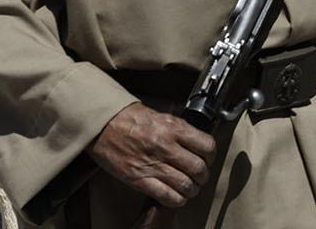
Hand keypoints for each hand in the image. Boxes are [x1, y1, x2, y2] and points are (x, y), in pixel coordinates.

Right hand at [88, 102, 216, 206]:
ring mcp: (152, 164)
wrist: (103, 125)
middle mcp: (165, 146)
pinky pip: (167, 196)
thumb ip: (179, 129)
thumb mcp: (161, 116)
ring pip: (185, 185)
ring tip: (190, 188)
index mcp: (172, 128)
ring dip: (192, 190)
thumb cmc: (129, 119)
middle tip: (201, 177)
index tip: (208, 159)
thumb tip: (196, 142)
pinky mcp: (139, 179)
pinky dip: (177, 200)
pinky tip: (177, 196)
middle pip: (198, 168)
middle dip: (203, 176)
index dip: (212, 156)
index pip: (206, 145)